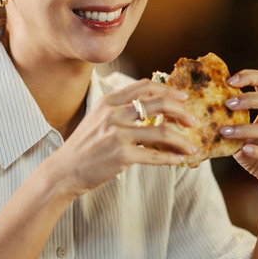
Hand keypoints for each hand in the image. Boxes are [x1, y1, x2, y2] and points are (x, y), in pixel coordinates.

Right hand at [52, 79, 197, 195]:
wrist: (64, 171)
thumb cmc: (83, 147)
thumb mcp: (97, 120)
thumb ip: (119, 111)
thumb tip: (149, 109)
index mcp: (109, 102)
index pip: (145, 87)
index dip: (168, 90)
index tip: (183, 98)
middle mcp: (114, 114)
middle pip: (158, 104)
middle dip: (181, 112)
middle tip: (192, 121)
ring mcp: (117, 134)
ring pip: (161, 133)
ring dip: (182, 140)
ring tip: (192, 147)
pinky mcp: (121, 155)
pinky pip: (154, 156)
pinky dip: (170, 158)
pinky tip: (179, 160)